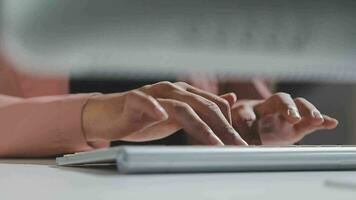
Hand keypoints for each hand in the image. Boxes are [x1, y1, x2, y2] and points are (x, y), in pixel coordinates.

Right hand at [82, 81, 246, 144]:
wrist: (109, 115)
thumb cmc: (143, 117)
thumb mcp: (178, 114)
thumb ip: (202, 108)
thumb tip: (230, 98)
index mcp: (185, 93)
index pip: (215, 105)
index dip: (229, 124)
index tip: (240, 145)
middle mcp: (172, 90)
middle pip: (204, 106)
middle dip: (223, 128)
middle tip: (236, 147)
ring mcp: (153, 94)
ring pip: (181, 106)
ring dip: (200, 125)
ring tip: (213, 143)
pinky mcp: (133, 100)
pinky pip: (144, 101)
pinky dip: (154, 107)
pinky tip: (162, 116)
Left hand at [223, 92, 337, 144]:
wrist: (243, 124)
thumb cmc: (233, 124)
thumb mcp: (226, 126)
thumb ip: (222, 127)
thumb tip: (217, 122)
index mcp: (246, 108)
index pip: (247, 114)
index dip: (249, 127)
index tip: (251, 143)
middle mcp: (266, 107)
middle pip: (279, 100)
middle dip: (286, 108)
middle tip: (292, 117)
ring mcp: (282, 114)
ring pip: (296, 105)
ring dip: (306, 111)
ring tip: (315, 119)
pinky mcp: (294, 124)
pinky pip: (308, 120)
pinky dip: (320, 120)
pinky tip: (330, 123)